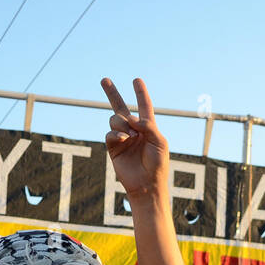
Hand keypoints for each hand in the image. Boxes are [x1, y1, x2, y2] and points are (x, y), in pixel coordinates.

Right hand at [101, 77, 168, 197]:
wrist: (146, 184)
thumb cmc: (158, 164)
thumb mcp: (159, 142)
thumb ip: (149, 126)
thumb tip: (132, 118)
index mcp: (148, 127)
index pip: (144, 106)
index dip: (140, 93)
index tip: (136, 80)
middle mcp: (133, 130)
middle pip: (120, 107)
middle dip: (112, 93)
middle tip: (104, 80)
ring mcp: (122, 138)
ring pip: (115, 119)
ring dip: (122, 124)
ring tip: (131, 136)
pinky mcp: (113, 148)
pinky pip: (110, 133)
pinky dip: (116, 134)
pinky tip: (124, 140)